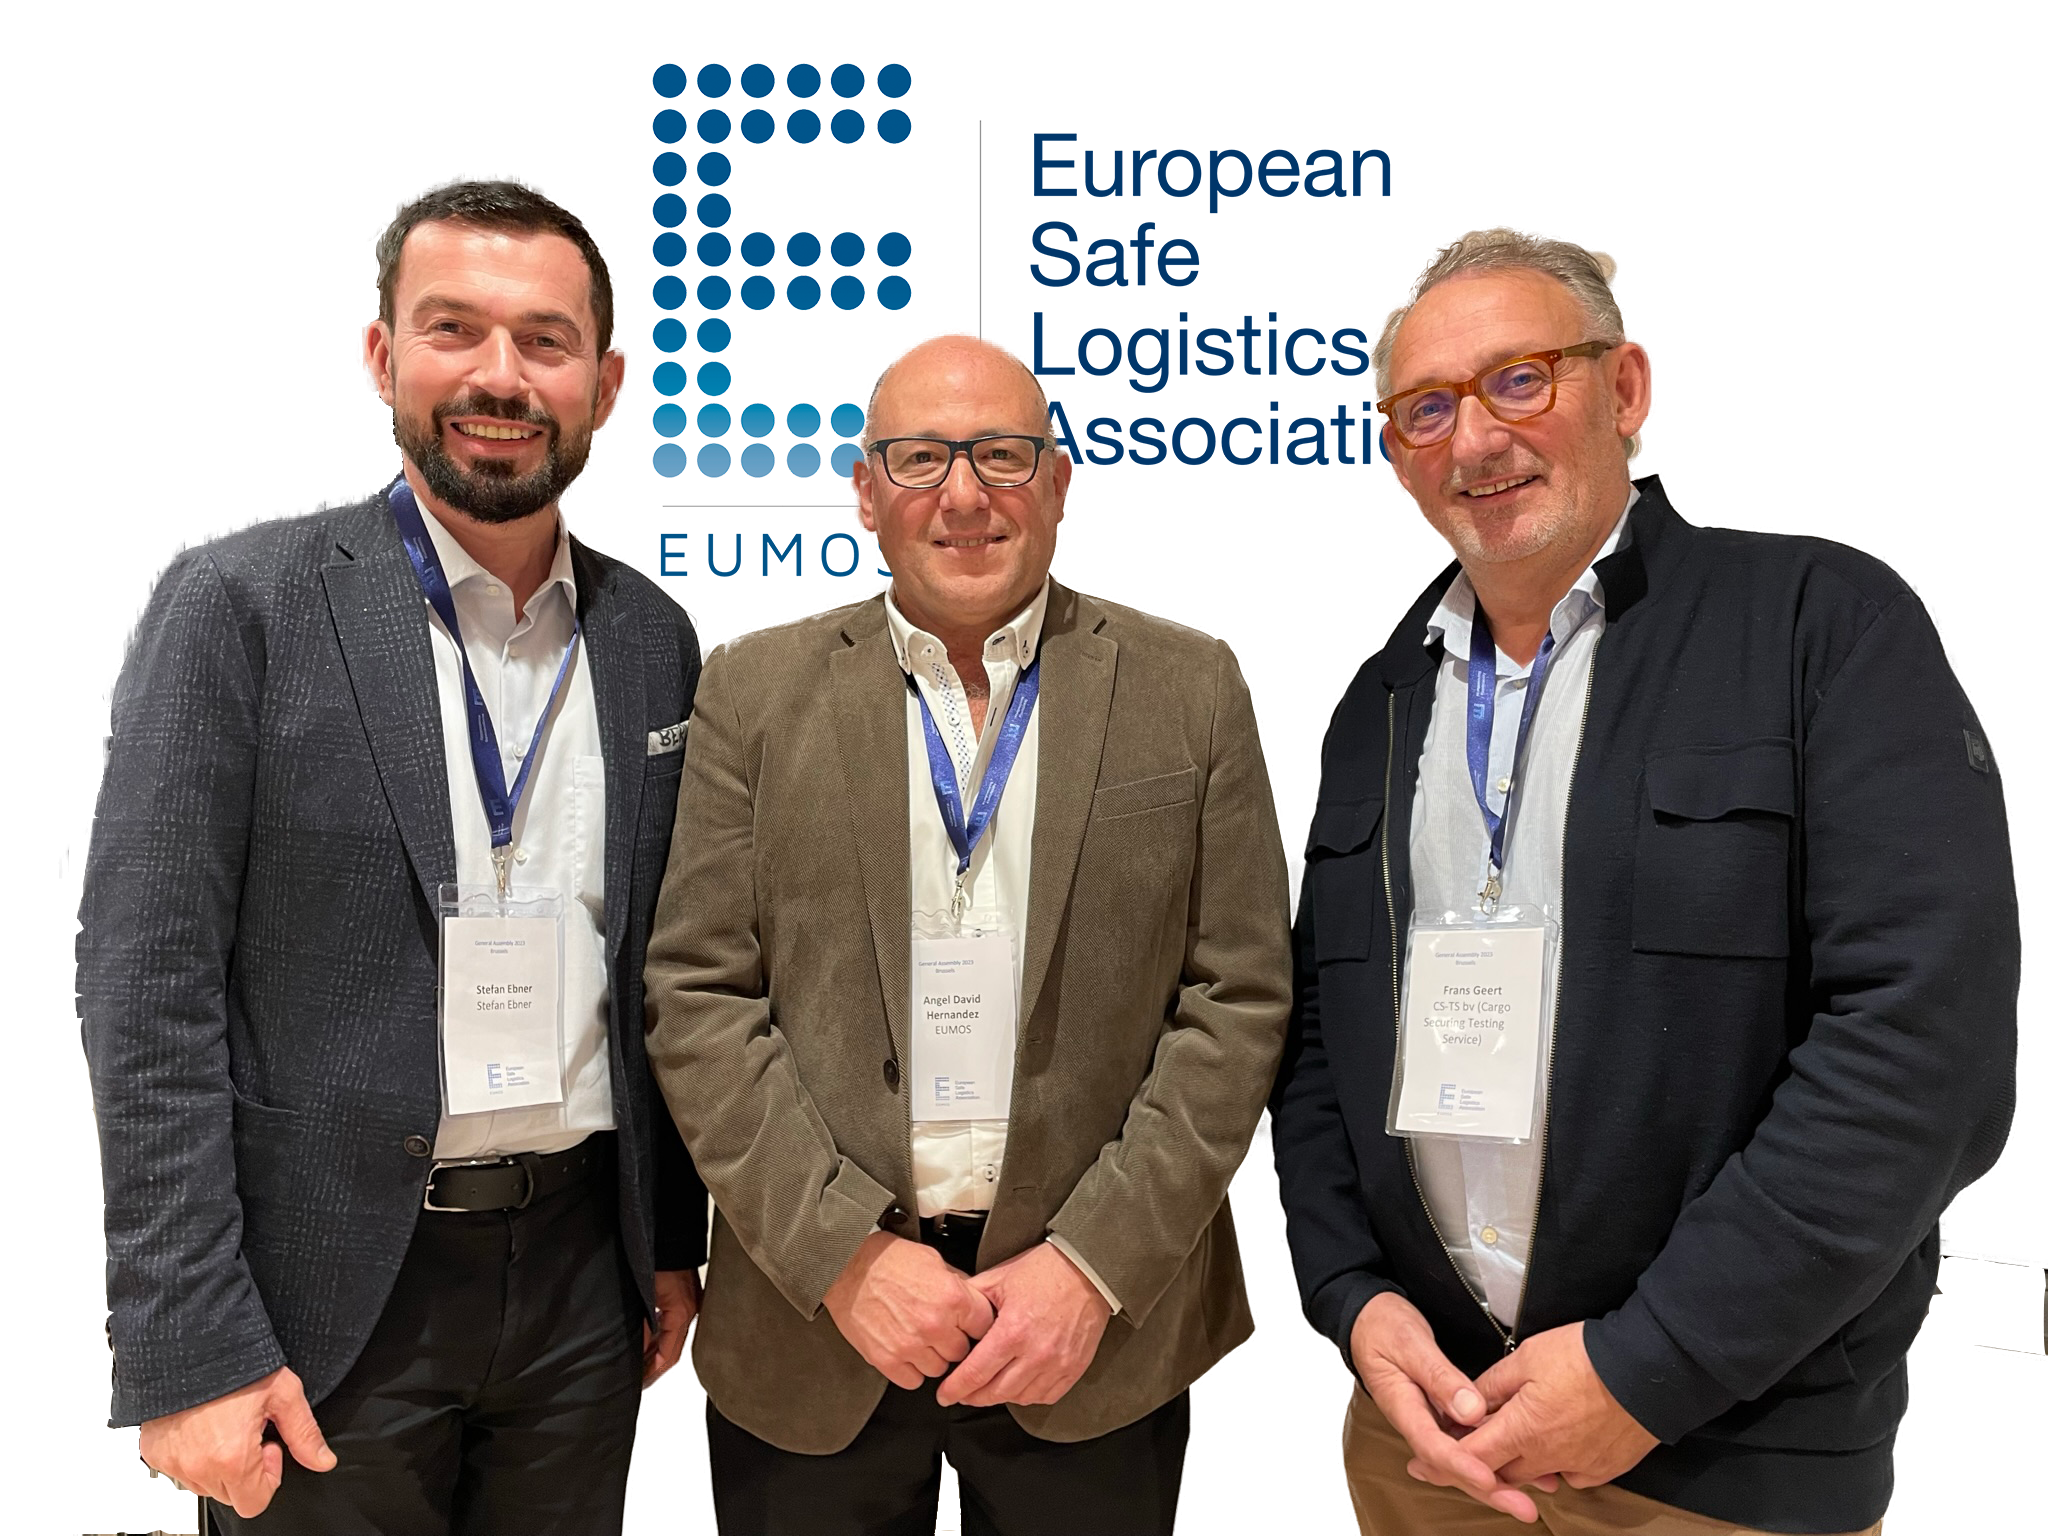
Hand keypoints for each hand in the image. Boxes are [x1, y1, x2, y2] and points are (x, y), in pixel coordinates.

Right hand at [138, 1366, 335, 1517]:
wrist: (191, 1343)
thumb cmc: (235, 1364)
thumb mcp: (283, 1394)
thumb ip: (304, 1434)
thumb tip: (322, 1459)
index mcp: (232, 1458)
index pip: (254, 1503)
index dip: (269, 1477)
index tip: (269, 1447)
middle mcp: (197, 1467)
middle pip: (231, 1496)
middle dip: (246, 1470)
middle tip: (249, 1431)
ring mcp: (172, 1462)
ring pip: (205, 1485)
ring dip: (220, 1465)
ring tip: (227, 1425)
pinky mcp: (154, 1453)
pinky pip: (180, 1469)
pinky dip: (194, 1456)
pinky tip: (204, 1426)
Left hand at [643, 1268, 699, 1387]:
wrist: (667, 1232)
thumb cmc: (655, 1257)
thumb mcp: (644, 1296)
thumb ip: (642, 1326)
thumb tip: (636, 1350)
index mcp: (682, 1314)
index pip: (668, 1355)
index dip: (652, 1372)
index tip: (638, 1384)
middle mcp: (691, 1312)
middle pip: (674, 1351)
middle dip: (656, 1367)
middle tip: (639, 1382)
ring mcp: (691, 1305)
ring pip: (675, 1339)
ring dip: (659, 1353)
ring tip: (641, 1366)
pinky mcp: (687, 1298)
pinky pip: (676, 1326)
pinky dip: (663, 1338)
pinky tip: (650, 1343)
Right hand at [824, 1231, 994, 1389]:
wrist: (848, 1266)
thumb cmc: (887, 1260)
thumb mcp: (934, 1260)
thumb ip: (958, 1285)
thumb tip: (973, 1301)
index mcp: (952, 1298)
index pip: (984, 1326)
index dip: (976, 1324)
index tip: (968, 1323)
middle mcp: (934, 1325)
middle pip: (962, 1351)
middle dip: (954, 1340)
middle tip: (939, 1327)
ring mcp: (911, 1345)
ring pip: (939, 1369)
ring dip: (932, 1356)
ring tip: (919, 1337)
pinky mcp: (888, 1360)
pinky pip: (913, 1380)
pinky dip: (911, 1369)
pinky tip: (906, 1350)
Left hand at [937, 1242, 1110, 1408]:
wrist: (1087, 1269)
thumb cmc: (1045, 1270)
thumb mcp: (999, 1278)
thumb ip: (972, 1299)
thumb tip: (950, 1313)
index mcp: (1012, 1331)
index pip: (976, 1373)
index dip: (956, 1389)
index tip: (945, 1395)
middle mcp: (1035, 1353)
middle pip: (996, 1392)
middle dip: (973, 1397)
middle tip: (962, 1394)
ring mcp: (1057, 1364)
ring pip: (1020, 1398)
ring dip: (1001, 1397)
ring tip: (989, 1388)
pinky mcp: (1074, 1368)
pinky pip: (1046, 1396)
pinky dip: (1029, 1395)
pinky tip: (1018, 1386)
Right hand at [1349, 1293, 1538, 1522]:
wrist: (1373, 1322)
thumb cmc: (1385, 1329)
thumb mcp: (1409, 1344)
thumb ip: (1439, 1377)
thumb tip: (1471, 1410)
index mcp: (1403, 1408)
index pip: (1433, 1446)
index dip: (1462, 1465)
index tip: (1488, 1477)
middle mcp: (1419, 1423)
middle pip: (1453, 1467)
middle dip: (1489, 1490)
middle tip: (1523, 1506)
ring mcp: (1433, 1423)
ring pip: (1466, 1460)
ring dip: (1500, 1478)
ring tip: (1539, 1488)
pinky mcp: (1447, 1416)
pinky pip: (1472, 1442)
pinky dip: (1498, 1454)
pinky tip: (1525, 1463)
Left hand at [1462, 1323, 1656, 1490]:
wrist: (1649, 1370)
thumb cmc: (1587, 1357)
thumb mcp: (1527, 1356)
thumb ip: (1493, 1383)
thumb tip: (1468, 1402)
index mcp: (1523, 1430)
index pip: (1472, 1458)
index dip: (1451, 1455)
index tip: (1437, 1451)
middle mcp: (1548, 1458)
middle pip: (1501, 1473)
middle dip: (1486, 1459)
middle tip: (1482, 1435)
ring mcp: (1578, 1468)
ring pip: (1535, 1477)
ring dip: (1521, 1462)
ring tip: (1522, 1433)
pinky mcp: (1603, 1470)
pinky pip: (1570, 1476)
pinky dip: (1558, 1464)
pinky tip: (1559, 1440)